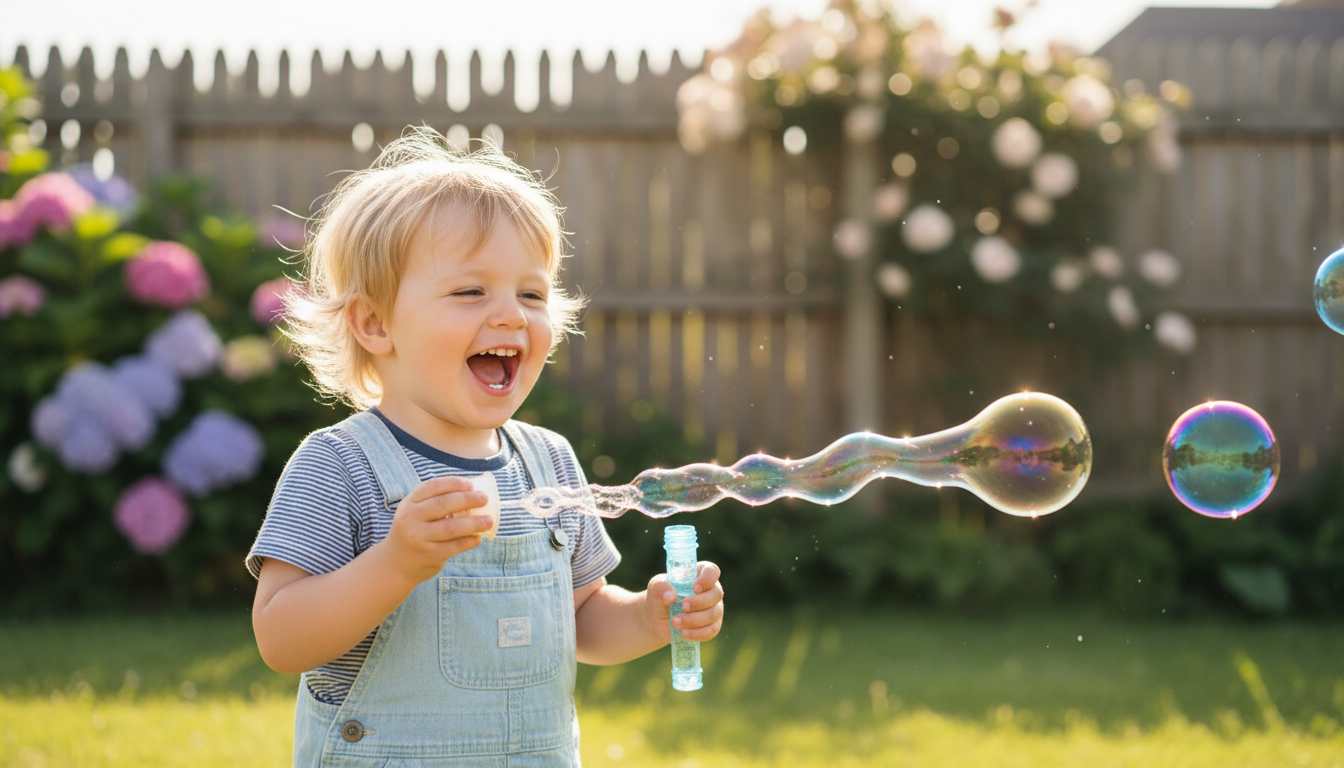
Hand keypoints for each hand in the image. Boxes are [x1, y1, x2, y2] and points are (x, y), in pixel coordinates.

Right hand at [377, 476, 493, 585]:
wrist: (396, 564)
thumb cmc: (415, 531)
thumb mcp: (416, 513)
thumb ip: (435, 502)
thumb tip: (473, 493)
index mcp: (409, 504)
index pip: (432, 487)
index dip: (453, 483)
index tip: (471, 484)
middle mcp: (410, 519)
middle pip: (442, 504)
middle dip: (467, 499)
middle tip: (485, 498)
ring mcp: (419, 538)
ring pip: (450, 527)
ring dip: (473, 523)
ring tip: (489, 521)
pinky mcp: (429, 555)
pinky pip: (454, 546)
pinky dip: (468, 541)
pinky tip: (478, 538)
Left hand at [645, 562, 723, 643]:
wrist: (657, 618)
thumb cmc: (660, 595)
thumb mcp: (655, 587)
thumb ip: (661, 587)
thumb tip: (671, 597)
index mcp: (699, 574)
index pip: (712, 571)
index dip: (707, 579)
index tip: (694, 587)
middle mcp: (711, 589)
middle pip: (716, 594)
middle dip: (699, 602)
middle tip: (682, 606)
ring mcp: (714, 608)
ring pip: (714, 614)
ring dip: (694, 620)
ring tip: (675, 622)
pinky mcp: (712, 625)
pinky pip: (712, 630)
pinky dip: (698, 633)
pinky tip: (683, 633)